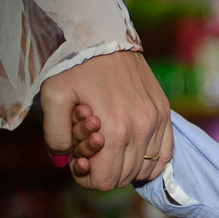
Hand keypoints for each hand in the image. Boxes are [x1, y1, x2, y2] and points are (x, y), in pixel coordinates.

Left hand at [40, 51, 171, 189]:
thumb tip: (63, 161)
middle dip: (104, 172)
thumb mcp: (52, 96)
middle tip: (89, 153)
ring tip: (109, 148)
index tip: (77, 163)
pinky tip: (134, 153)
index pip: (105, 181)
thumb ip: (55, 135)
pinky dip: (150, 162)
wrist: (107, 36)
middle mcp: (141, 129)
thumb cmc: (75, 66)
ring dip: (125, 166)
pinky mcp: (165, 113)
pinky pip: (165, 155)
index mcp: (114, 130)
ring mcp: (157, 122)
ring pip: (145, 168)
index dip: (87, 179)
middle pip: (124, 177)